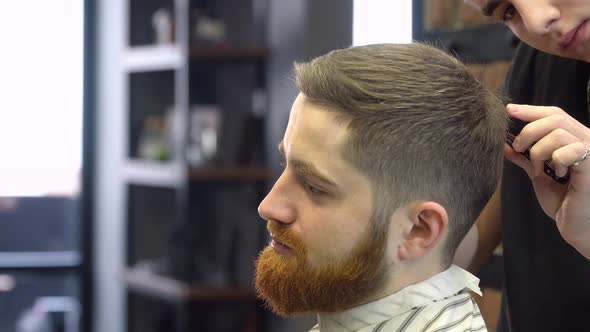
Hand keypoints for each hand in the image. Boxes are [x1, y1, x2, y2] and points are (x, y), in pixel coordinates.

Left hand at [505, 104, 589, 259]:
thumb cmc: (563, 201)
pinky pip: (569, 150)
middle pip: (554, 118)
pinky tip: (560, 175)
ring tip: (542, 169)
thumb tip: (504, 144)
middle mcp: (587, 140)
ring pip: (557, 133)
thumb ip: (525, 158)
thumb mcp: (538, 175)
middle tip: (520, 149)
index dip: (531, 110)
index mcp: (575, 139)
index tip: (509, 110)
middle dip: (529, 132)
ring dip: (540, 151)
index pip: (554, 113)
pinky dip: (556, 161)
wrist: (577, 226)